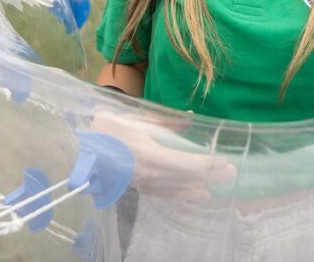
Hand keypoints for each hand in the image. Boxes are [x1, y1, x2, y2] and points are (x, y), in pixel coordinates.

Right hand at [89, 109, 236, 201]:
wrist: (82, 147)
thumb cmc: (109, 128)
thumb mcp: (138, 119)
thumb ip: (165, 121)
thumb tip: (190, 118)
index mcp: (150, 154)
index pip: (187, 164)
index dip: (207, 165)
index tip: (224, 162)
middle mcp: (149, 173)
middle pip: (186, 178)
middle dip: (210, 176)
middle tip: (231, 173)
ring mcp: (143, 183)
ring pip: (177, 188)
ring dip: (199, 187)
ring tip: (218, 186)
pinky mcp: (138, 188)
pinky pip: (164, 194)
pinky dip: (182, 195)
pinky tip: (196, 194)